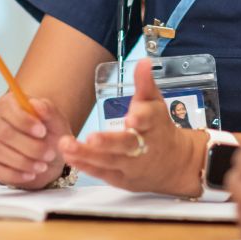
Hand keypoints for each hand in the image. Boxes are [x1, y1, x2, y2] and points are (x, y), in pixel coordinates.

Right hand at [0, 91, 71, 188]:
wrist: (45, 154)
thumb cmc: (48, 134)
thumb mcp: (55, 121)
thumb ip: (48, 111)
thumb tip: (37, 105)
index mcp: (7, 104)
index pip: (7, 107)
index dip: (24, 120)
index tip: (42, 132)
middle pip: (4, 132)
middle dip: (29, 146)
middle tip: (49, 154)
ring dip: (22, 161)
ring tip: (42, 166)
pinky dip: (12, 174)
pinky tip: (29, 175)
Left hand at [59, 60, 205, 195]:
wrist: (174, 164)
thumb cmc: (159, 128)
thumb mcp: (155, 103)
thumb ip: (145, 83)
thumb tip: (143, 60)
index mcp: (154, 124)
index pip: (148, 120)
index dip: (140, 119)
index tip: (131, 119)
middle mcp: (144, 146)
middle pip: (126, 145)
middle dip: (108, 142)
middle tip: (91, 138)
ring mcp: (132, 165)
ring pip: (110, 161)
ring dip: (88, 155)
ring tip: (66, 145)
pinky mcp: (122, 179)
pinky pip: (103, 173)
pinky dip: (86, 166)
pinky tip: (70, 157)